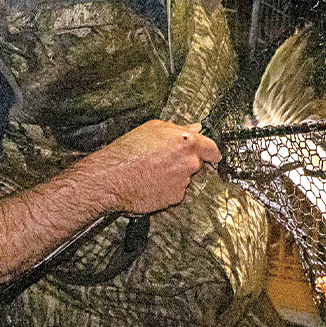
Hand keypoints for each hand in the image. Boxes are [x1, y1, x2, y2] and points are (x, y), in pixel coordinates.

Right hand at [86, 121, 220, 214]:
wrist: (112, 178)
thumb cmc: (129, 151)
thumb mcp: (153, 128)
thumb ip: (178, 128)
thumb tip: (195, 128)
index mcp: (186, 142)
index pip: (212, 148)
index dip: (212, 152)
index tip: (212, 155)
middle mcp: (189, 163)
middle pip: (196, 163)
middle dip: (185, 161)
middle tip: (164, 159)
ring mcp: (183, 182)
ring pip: (185, 177)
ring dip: (174, 175)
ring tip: (152, 171)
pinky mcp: (174, 198)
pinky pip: (176, 191)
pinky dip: (167, 188)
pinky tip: (151, 182)